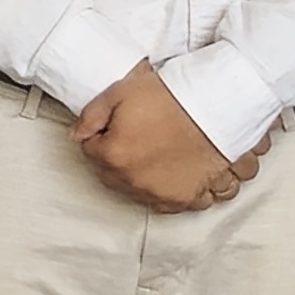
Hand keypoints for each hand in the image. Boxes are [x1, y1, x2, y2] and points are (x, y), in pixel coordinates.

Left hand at [73, 61, 265, 212]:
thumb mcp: (120, 92)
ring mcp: (164, 193)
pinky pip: (173, 202)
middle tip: (136, 138)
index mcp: (114, 155)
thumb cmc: (171, 95)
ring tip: (157, 155)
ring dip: (144, 178)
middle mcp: (136, 180)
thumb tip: (76, 135)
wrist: (217, 102)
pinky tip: (178, 173)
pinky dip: (175, 191)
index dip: (102, 135)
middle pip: (112, 176)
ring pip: (141, 193)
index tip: (116, 127)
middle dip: (118, 159)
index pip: (90, 150)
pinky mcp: (190, 197)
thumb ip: (91, 115)